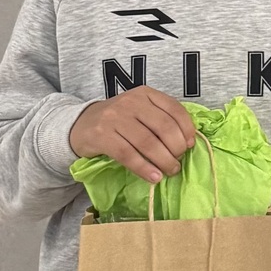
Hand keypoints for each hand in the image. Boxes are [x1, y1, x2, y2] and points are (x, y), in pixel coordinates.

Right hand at [69, 87, 196, 182]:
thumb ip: (162, 119)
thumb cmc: (119, 121)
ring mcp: (114, 117)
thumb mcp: (141, 111)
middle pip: (164, 128)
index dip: (187, 130)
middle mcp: (130, 102)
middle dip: (176, 149)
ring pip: (148, 143)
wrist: (80, 124)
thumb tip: (188, 142)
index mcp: (145, 94)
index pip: (175, 110)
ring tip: (169, 171)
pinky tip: (154, 177)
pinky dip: (144, 168)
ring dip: (164, 161)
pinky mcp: (101, 135)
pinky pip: (128, 155)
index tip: (190, 146)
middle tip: (178, 162)